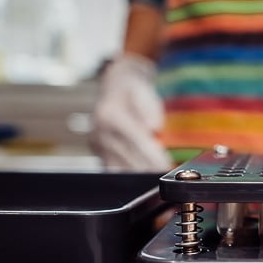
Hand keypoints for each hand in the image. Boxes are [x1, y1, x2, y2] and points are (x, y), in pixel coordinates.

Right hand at [90, 53, 172, 171]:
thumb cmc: (134, 89)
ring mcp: (97, 142)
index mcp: (109, 113)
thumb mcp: (144, 90)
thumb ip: (150, 108)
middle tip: (166, 174)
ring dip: (140, 173)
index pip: (135, 139)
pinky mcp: (98, 151)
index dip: (152, 155)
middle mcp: (99, 130)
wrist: (114, 86)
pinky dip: (130, 174)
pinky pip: (113, 169)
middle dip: (149, 168)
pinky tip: (145, 175)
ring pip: (120, 167)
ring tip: (158, 176)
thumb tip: (153, 128)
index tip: (166, 166)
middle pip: (128, 156)